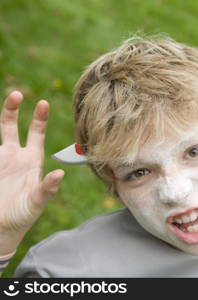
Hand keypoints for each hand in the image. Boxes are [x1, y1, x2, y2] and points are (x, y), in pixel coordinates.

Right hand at [0, 91, 64, 254]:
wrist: (2, 228)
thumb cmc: (23, 215)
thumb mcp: (37, 202)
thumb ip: (47, 188)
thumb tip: (60, 174)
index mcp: (32, 160)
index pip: (36, 134)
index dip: (39, 119)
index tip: (43, 103)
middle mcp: (15, 156)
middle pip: (11, 126)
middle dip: (12, 109)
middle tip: (16, 93)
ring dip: (1, 117)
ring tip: (9, 98)